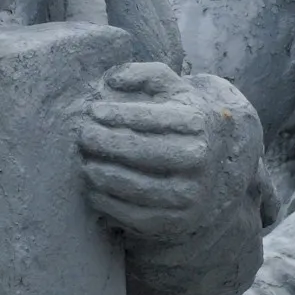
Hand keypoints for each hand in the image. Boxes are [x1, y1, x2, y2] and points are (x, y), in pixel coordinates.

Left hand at [77, 63, 235, 241]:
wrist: (212, 159)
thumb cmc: (179, 116)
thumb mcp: (171, 87)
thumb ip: (143, 73)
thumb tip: (112, 80)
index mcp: (196, 124)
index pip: (150, 118)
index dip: (116, 114)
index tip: (93, 110)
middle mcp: (198, 159)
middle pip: (140, 151)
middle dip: (104, 142)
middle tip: (82, 135)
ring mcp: (189, 193)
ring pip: (134, 186)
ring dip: (101, 174)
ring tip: (84, 162)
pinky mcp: (176, 221)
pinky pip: (134, 215)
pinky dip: (108, 202)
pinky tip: (93, 187)